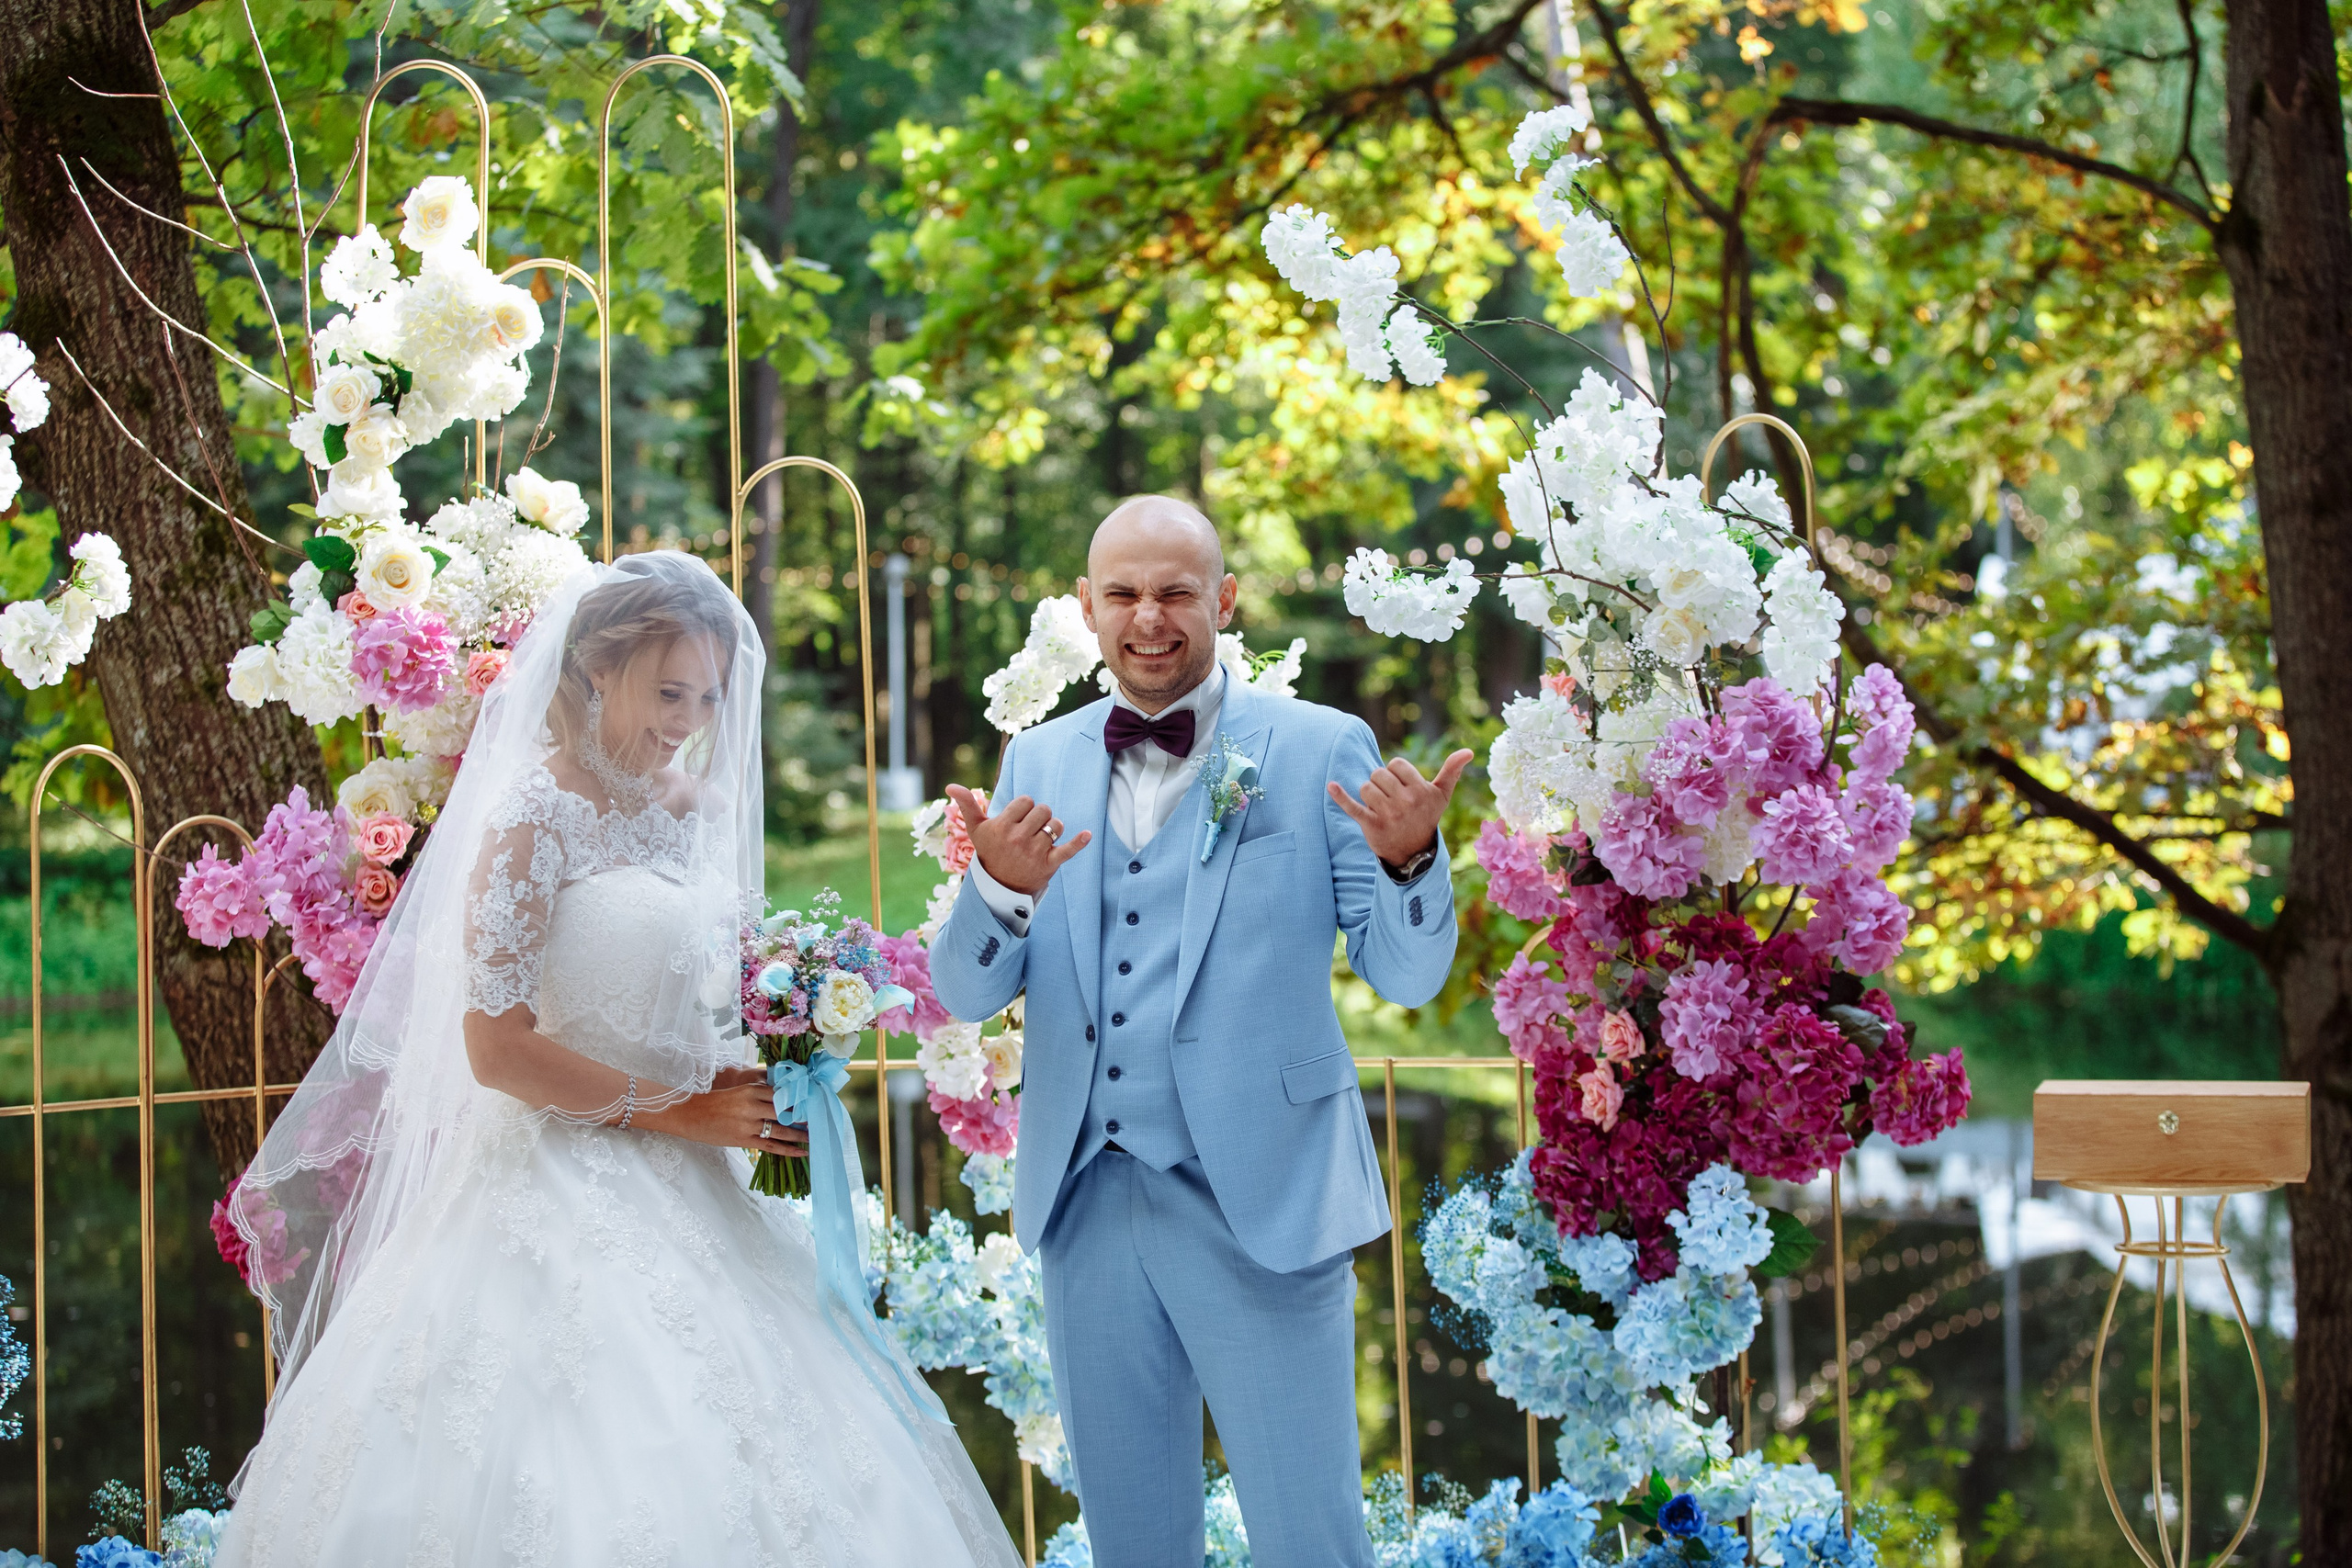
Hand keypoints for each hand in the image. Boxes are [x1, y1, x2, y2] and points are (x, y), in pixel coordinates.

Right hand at [645, 1080, 808, 1157]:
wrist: (690, 1114)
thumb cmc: (716, 1103)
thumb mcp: (739, 1093)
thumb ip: (759, 1096)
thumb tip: (784, 1101)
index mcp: (751, 1090)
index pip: (783, 1093)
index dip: (800, 1099)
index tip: (815, 1103)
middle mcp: (752, 1105)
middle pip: (787, 1110)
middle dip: (805, 1116)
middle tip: (821, 1119)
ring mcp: (748, 1124)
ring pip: (782, 1129)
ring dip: (801, 1134)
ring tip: (815, 1137)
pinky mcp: (744, 1140)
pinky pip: (772, 1146)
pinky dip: (789, 1150)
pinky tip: (802, 1152)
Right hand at [947, 783, 1091, 896]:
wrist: (1000, 885)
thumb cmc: (990, 851)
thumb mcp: (976, 829)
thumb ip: (966, 805)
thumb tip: (949, 787)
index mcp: (1002, 826)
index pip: (1026, 801)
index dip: (1024, 808)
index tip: (1017, 820)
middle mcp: (1018, 839)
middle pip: (1043, 810)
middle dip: (1039, 817)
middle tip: (1030, 830)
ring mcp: (1034, 852)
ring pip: (1056, 825)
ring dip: (1053, 829)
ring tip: (1041, 838)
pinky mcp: (1049, 864)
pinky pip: (1068, 850)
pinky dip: (1078, 842)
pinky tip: (1087, 835)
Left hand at [1328, 749, 1474, 867]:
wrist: (1413, 851)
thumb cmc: (1426, 816)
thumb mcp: (1441, 795)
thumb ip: (1452, 771)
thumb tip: (1469, 752)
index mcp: (1421, 791)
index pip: (1396, 764)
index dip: (1396, 773)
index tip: (1402, 787)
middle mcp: (1405, 802)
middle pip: (1378, 773)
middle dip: (1381, 783)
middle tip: (1390, 799)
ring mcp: (1388, 814)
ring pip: (1366, 787)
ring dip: (1369, 794)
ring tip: (1380, 806)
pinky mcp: (1371, 825)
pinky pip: (1352, 807)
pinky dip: (1340, 796)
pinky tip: (1331, 786)